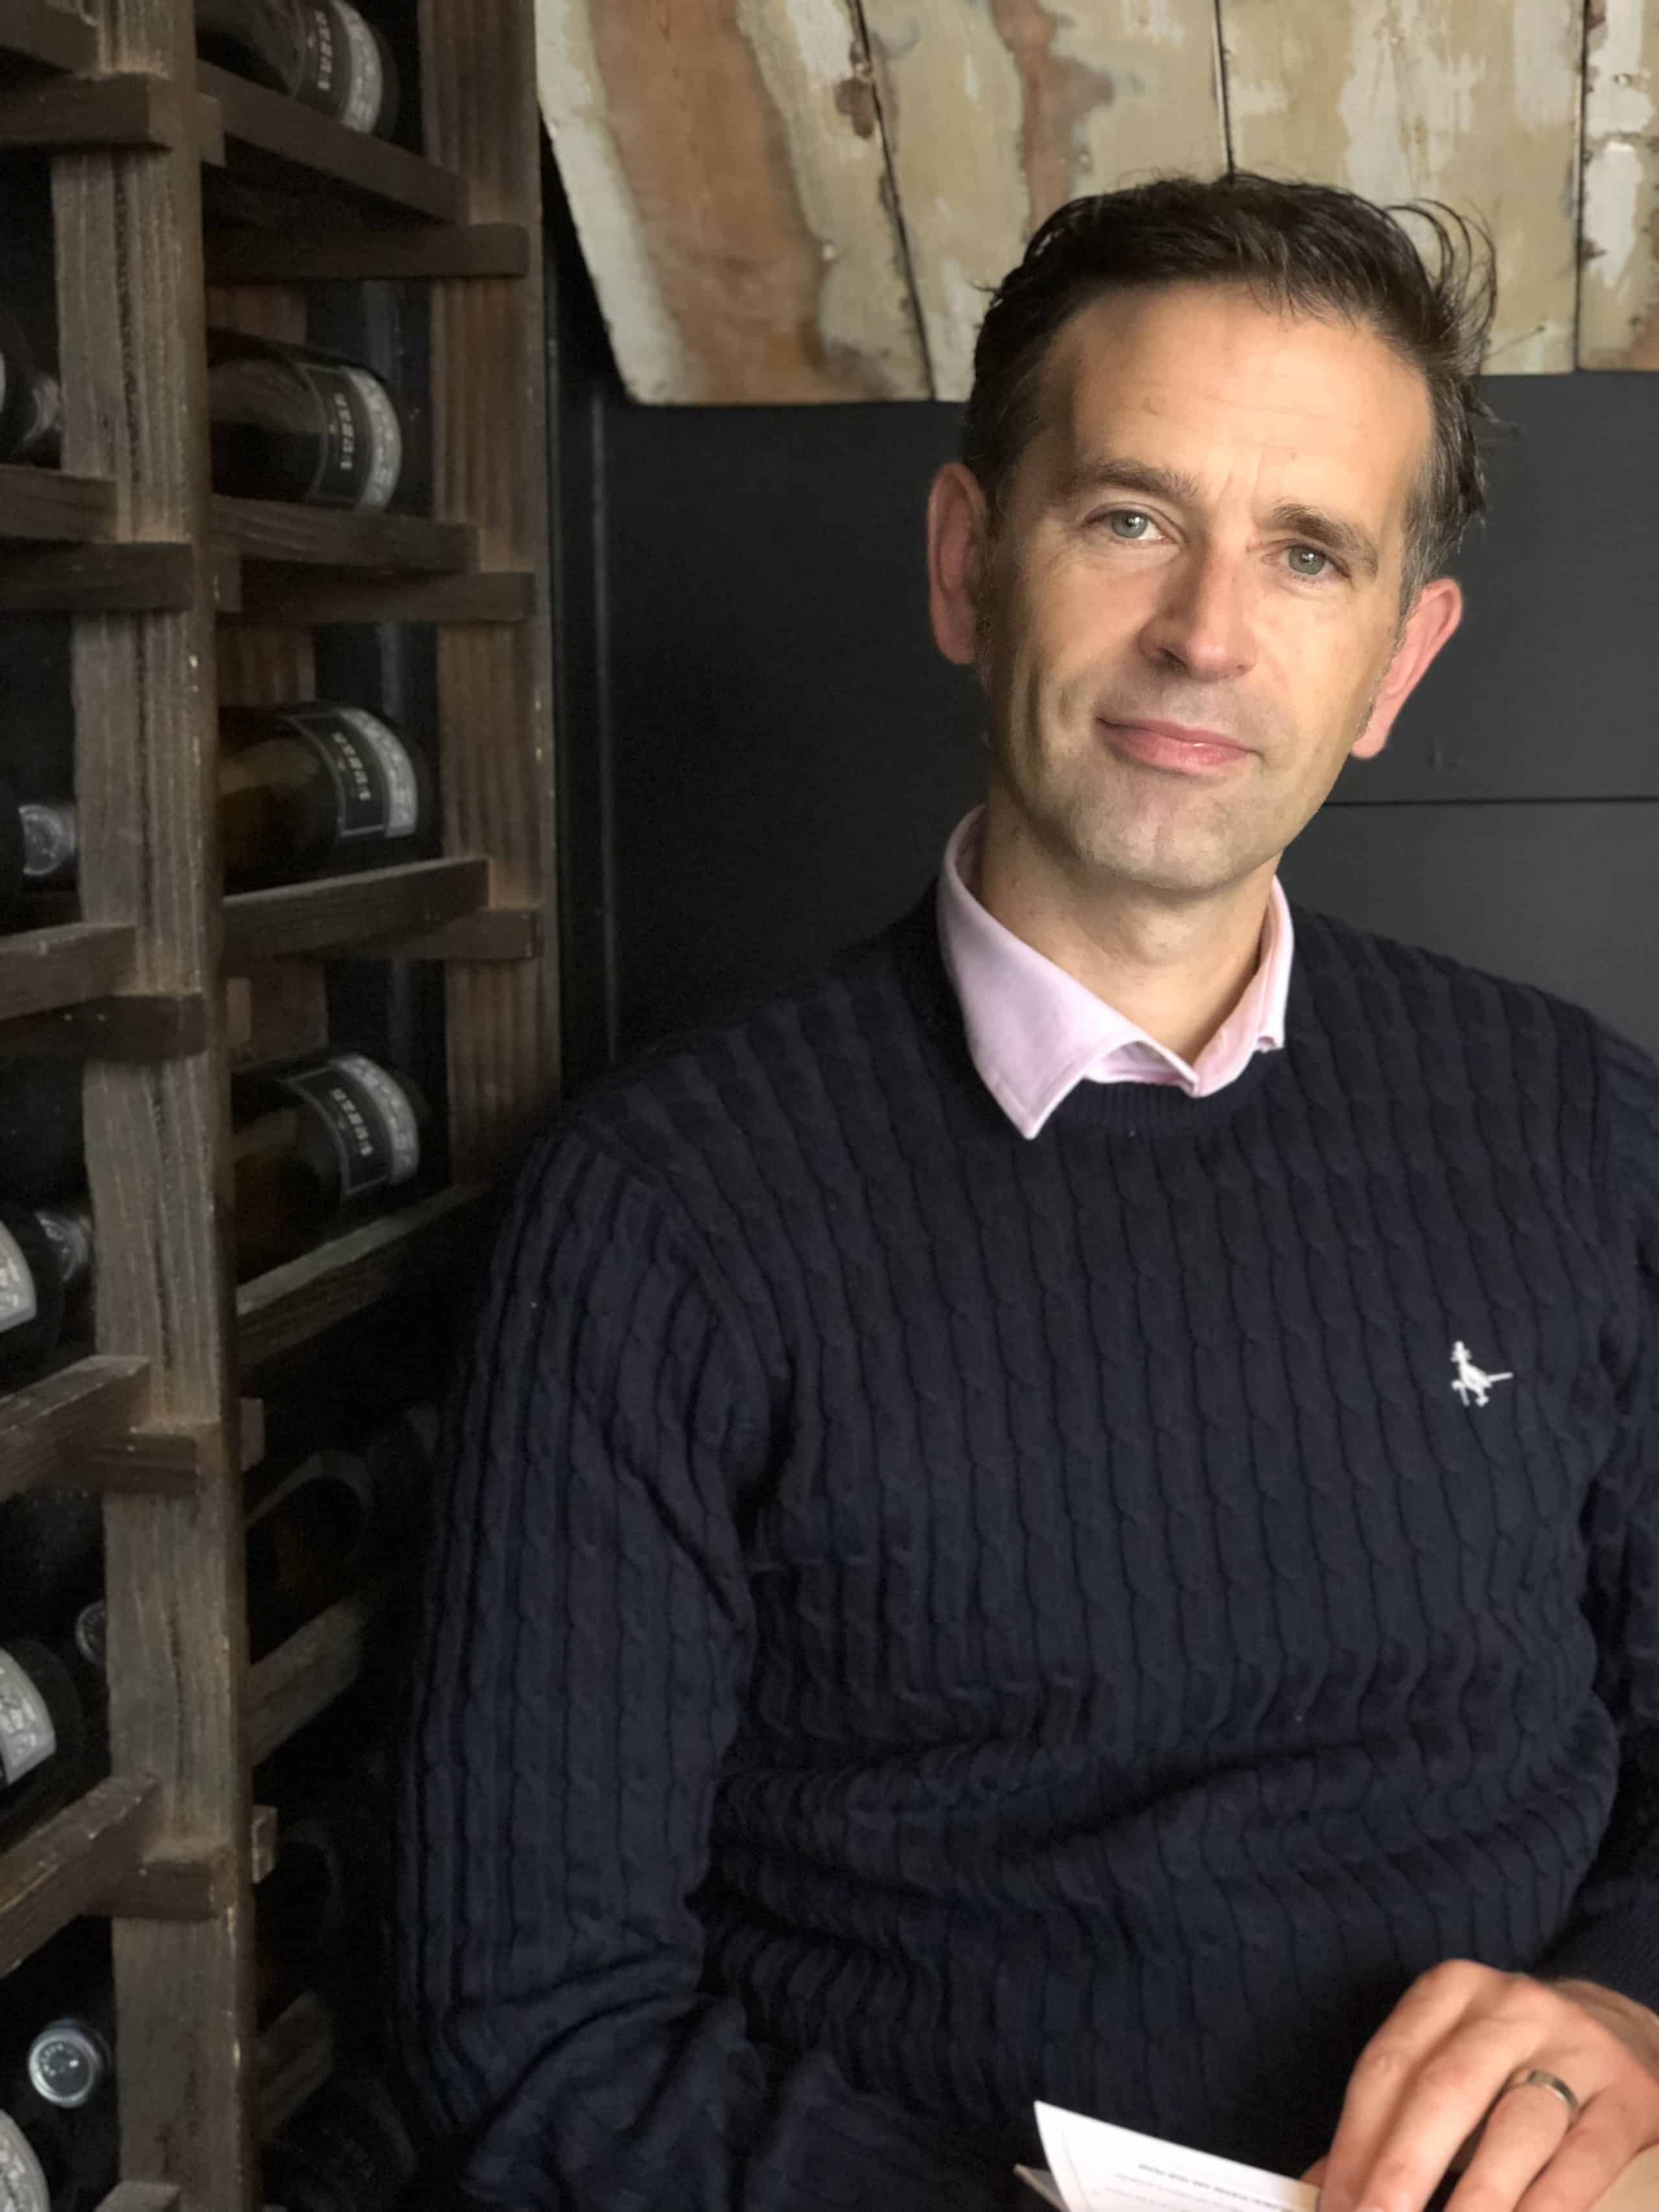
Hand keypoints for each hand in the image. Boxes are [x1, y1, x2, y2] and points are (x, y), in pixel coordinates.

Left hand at [1308, 1962, 1658, 2211]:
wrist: (1622, 2032)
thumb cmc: (1512, 2063)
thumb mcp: (1449, 2066)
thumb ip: (1387, 2124)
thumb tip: (1320, 2190)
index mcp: (1451, 1992)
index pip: (1387, 2070)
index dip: (1354, 2145)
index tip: (1333, 2208)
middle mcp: (1511, 2009)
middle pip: (1443, 2093)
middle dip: (1401, 2172)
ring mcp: (1576, 2050)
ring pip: (1514, 2129)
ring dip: (1473, 2202)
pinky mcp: (1629, 2098)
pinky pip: (1581, 2162)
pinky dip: (1543, 2209)